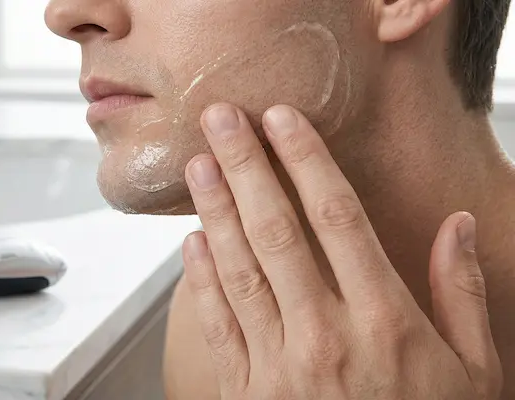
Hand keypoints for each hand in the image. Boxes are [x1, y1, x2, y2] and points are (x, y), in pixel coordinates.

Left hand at [181, 103, 502, 398]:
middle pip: (276, 232)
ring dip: (216, 211)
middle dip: (245, 167)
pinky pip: (219, 326)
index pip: (336, 219)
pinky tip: (192, 242)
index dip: (305, 161)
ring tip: (199, 165)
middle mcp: (325, 335)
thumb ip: (462, 296)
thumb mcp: (478, 374)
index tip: (283, 120)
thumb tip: (456, 227)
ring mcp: (279, 366)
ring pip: (238, 271)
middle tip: (220, 119)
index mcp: (385, 322)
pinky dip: (201, 281)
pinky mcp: (247, 394)